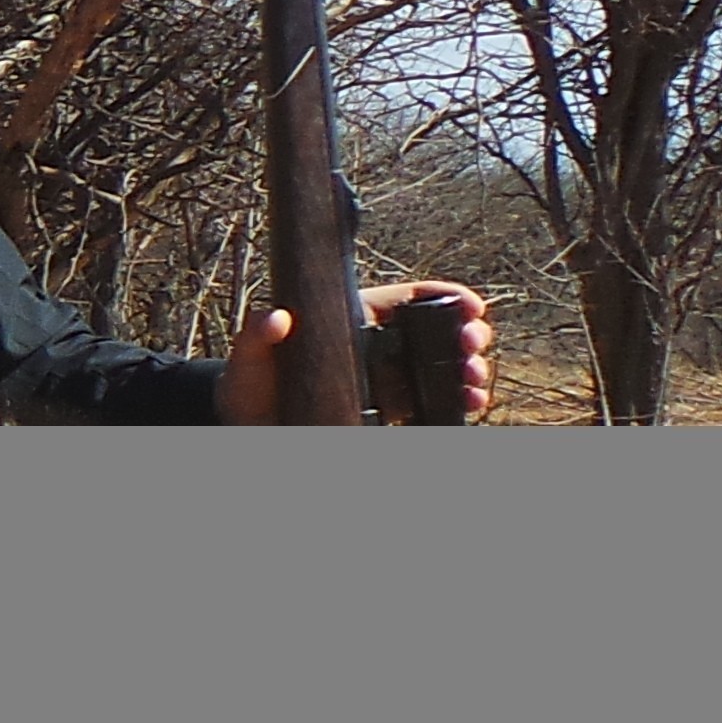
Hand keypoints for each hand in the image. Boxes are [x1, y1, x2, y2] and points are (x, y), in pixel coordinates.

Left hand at [215, 282, 496, 422]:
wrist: (250, 427)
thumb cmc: (248, 385)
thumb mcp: (249, 358)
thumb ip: (256, 335)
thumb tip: (276, 317)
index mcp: (350, 319)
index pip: (405, 300)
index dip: (442, 295)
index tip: (470, 304)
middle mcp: (373, 347)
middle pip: (432, 332)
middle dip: (463, 334)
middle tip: (472, 346)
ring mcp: (381, 378)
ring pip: (436, 367)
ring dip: (463, 370)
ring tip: (473, 379)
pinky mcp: (383, 410)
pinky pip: (426, 402)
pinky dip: (451, 402)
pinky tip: (467, 405)